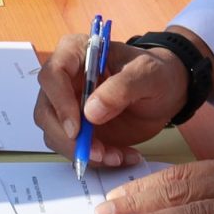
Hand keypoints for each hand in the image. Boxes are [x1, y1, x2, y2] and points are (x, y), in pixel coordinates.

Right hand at [35, 35, 193, 168]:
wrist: (167, 92)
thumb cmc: (155, 73)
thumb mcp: (146, 74)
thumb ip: (121, 88)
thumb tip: (90, 112)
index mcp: (75, 53)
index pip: (52, 74)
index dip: (59, 103)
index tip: (77, 129)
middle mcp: (64, 80)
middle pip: (46, 111)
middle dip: (68, 138)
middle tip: (97, 153)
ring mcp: (68, 106)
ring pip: (55, 134)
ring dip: (82, 152)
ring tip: (116, 156)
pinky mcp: (78, 129)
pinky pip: (74, 148)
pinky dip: (95, 159)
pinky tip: (120, 156)